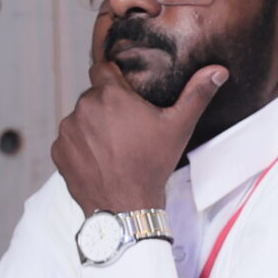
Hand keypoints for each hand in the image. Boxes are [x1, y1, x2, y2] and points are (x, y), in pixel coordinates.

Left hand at [50, 60, 226, 215]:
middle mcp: (83, 107)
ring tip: (113, 149)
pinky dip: (80, 148)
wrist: (125, 208)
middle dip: (107, 108)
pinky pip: (68, 141)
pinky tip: (99, 161)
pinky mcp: (59, 151)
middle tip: (126, 130)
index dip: (114, 80)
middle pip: (93, 97)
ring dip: (92, 128)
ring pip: (80, 119)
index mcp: (110, 94)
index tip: (125, 95)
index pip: (103, 69)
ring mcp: (68, 130)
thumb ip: (197, 94)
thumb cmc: (152, 166)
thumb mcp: (179, 128)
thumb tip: (219, 70)